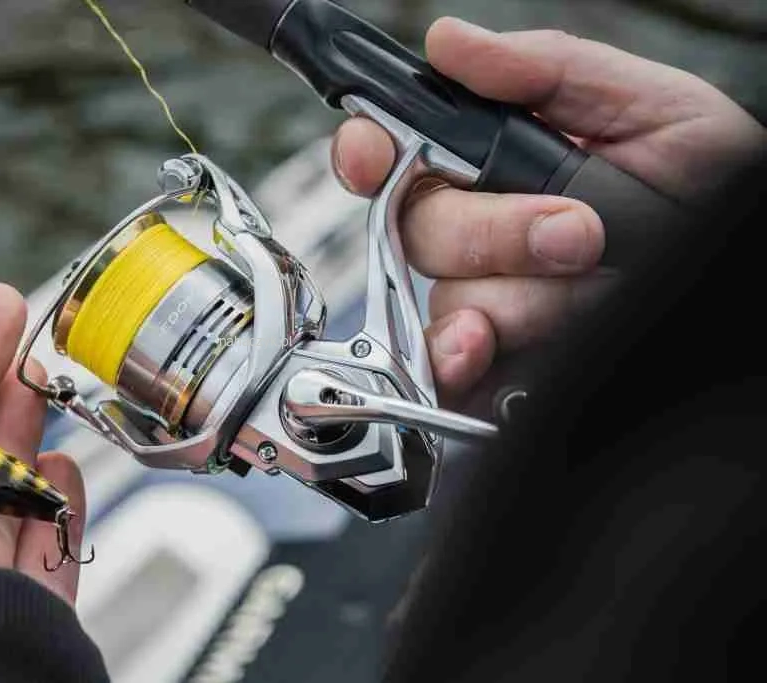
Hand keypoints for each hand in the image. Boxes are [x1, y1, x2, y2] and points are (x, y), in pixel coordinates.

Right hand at [333, 17, 765, 399]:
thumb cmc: (710, 186)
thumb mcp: (650, 105)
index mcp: (501, 160)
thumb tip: (450, 43)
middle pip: (420, 230)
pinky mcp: (507, 355)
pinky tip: (481, 351)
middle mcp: (484, 230)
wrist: (743, 268)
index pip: (401, 151)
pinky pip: (455, 361)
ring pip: (448, 296)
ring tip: (585, 285)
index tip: (371, 158)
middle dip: (492, 230)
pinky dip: (459, 360)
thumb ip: (549, 71)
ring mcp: (494, 296)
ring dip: (513, 296)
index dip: (370, 153)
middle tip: (574, 230)